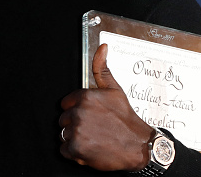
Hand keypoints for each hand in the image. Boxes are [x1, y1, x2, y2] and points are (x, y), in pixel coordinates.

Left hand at [59, 43, 154, 170]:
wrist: (138, 145)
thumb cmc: (125, 118)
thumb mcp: (114, 89)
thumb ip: (102, 68)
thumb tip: (102, 47)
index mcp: (84, 96)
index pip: (65, 104)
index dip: (77, 110)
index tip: (90, 115)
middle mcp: (79, 112)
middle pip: (63, 120)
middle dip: (75, 125)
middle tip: (94, 128)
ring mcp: (77, 130)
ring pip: (63, 135)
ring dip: (74, 139)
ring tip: (92, 138)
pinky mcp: (76, 149)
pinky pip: (64, 150)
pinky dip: (74, 153)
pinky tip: (89, 148)